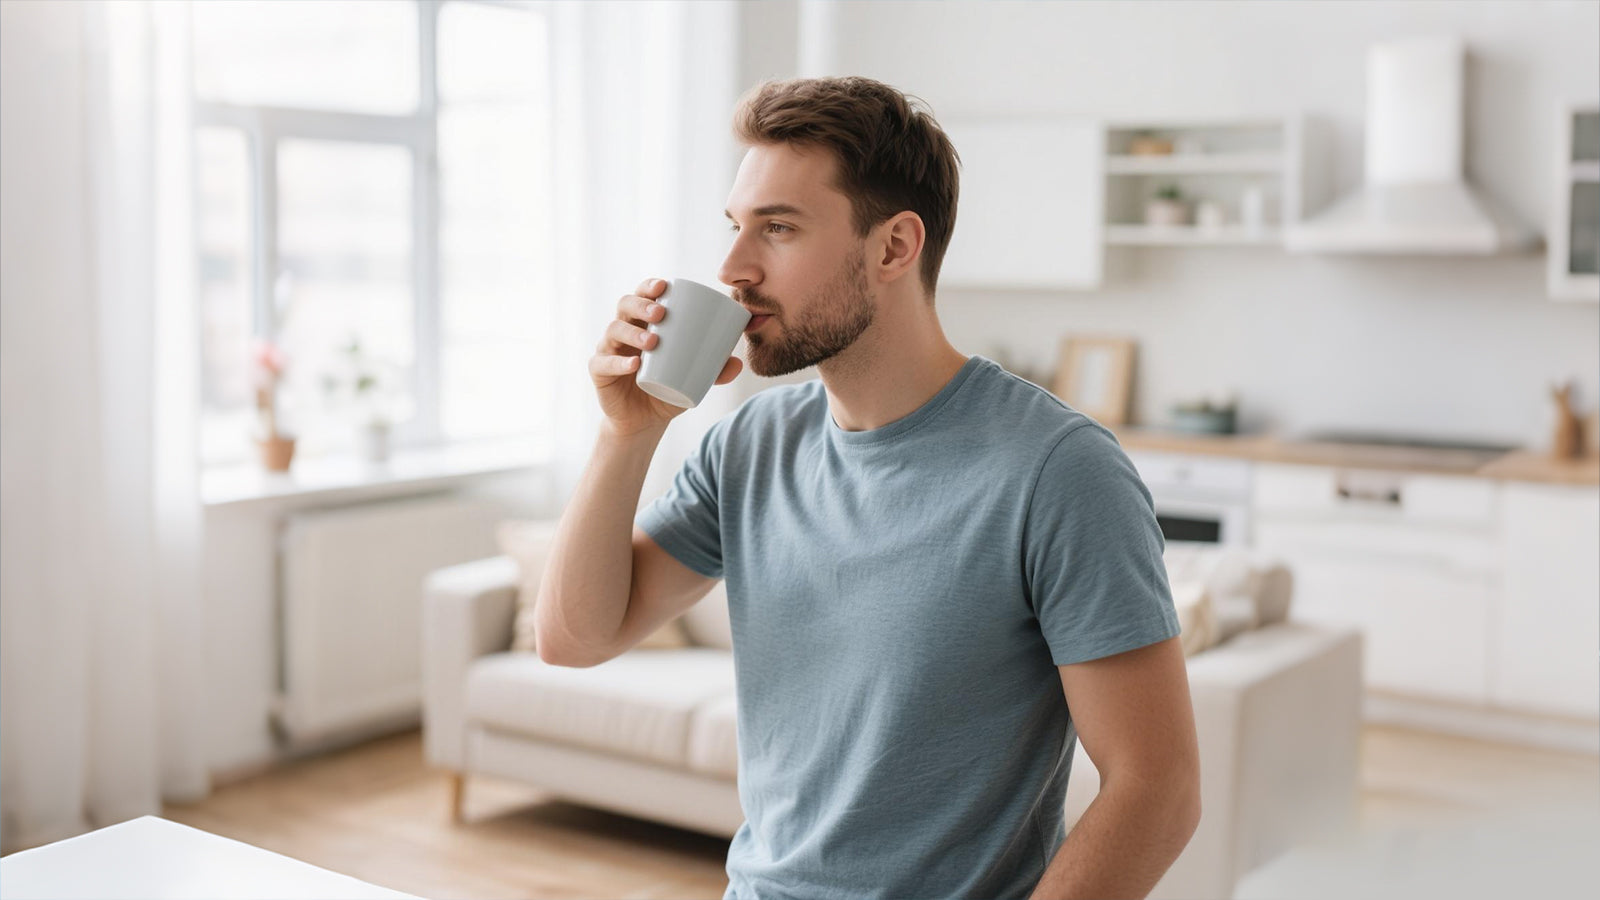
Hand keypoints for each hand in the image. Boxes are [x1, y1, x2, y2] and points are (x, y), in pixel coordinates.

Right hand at [589, 277, 742, 435]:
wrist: (644, 421)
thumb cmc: (667, 390)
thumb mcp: (693, 379)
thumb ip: (714, 371)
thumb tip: (738, 363)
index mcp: (643, 323)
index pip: (642, 295)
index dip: (649, 286)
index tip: (664, 287)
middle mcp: (623, 331)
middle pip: (625, 306)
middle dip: (641, 305)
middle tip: (660, 314)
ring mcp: (608, 350)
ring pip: (613, 330)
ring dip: (632, 333)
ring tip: (652, 342)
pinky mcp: (599, 372)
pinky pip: (603, 363)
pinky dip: (618, 363)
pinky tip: (633, 365)